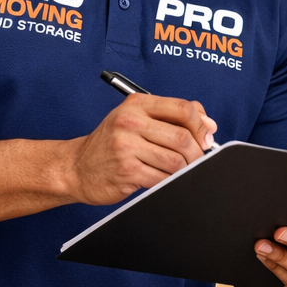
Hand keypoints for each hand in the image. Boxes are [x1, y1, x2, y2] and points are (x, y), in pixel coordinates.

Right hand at [67, 94, 216, 204]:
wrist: (76, 167)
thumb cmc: (111, 143)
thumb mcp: (137, 118)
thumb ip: (172, 116)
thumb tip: (209, 125)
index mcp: (137, 104)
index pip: (183, 108)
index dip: (201, 124)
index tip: (206, 137)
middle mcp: (130, 122)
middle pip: (182, 137)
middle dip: (197, 152)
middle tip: (197, 159)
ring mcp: (126, 147)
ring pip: (175, 160)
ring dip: (185, 169)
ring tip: (181, 171)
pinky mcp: (127, 171)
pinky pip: (162, 178)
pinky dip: (170, 181)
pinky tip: (164, 179)